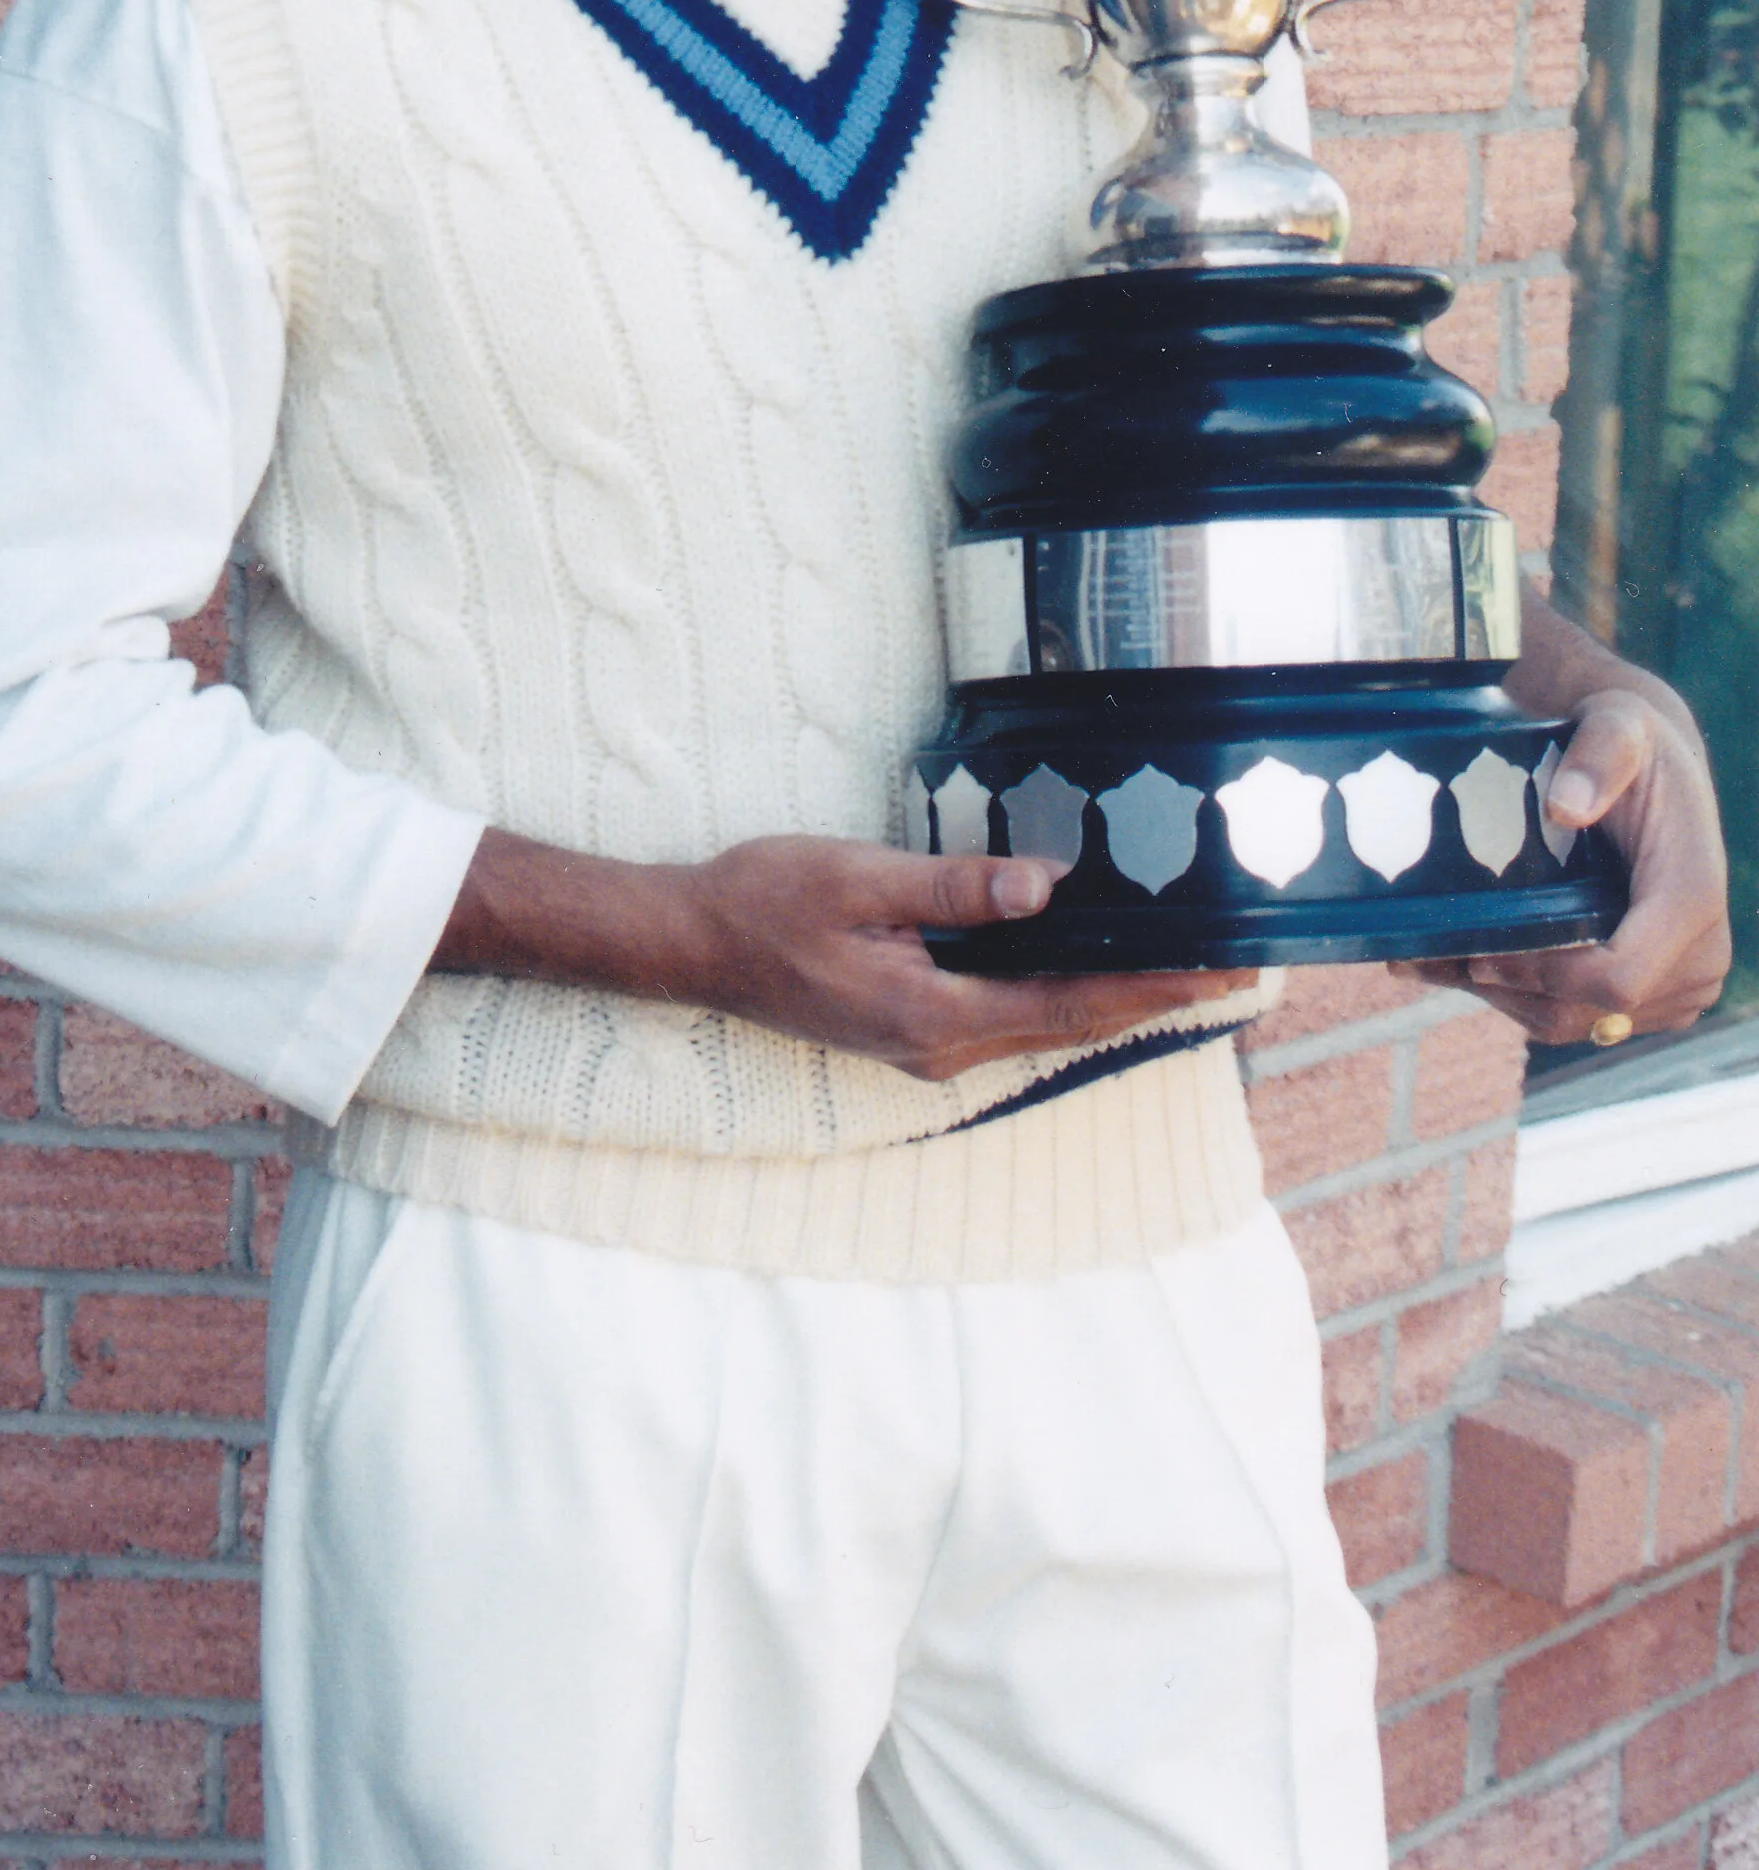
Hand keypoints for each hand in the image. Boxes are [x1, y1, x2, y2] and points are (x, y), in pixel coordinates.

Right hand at [670, 836, 1245, 1080]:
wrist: (693, 944)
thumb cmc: (764, 902)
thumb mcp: (859, 879)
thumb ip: (954, 889)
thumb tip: (1046, 888)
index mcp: (935, 1016)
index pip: (1071, 1003)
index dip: (1153, 988)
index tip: (1222, 974)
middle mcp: (941, 1048)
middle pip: (1071, 1024)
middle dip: (1154, 998)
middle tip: (1234, 970)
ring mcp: (927, 1047)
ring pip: (1044, 1024)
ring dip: (1114, 998)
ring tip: (1184, 966)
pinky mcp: (914, 1029)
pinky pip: (1011, 1015)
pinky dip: (1064, 993)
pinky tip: (1088, 962)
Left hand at [1404, 595, 1731, 1044]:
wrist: (1648, 760)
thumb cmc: (1631, 739)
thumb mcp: (1617, 723)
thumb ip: (1598, 755)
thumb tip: (1569, 805)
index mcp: (1691, 898)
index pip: (1619, 978)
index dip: (1546, 976)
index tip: (1480, 949)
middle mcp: (1699, 953)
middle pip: (1588, 1012)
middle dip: (1510, 989)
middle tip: (1434, 954)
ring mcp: (1677, 981)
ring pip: (1576, 1023)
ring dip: (1505, 999)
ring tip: (1438, 957)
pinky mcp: (1652, 991)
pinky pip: (1580, 1017)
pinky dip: (1522, 997)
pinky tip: (1470, 959)